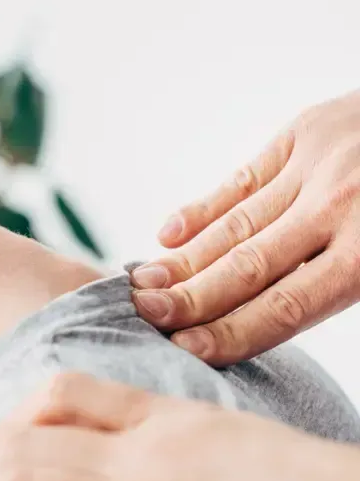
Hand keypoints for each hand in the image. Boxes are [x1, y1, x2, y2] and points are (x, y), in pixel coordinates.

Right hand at [131, 90, 359, 365]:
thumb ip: (345, 285)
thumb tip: (271, 321)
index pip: (285, 307)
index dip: (230, 331)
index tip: (183, 349)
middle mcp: (339, 208)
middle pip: (248, 268)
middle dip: (189, 298)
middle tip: (143, 316)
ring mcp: (318, 164)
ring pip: (236, 226)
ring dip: (183, 259)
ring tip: (142, 286)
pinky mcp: (305, 131)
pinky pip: (242, 179)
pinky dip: (202, 209)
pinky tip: (167, 234)